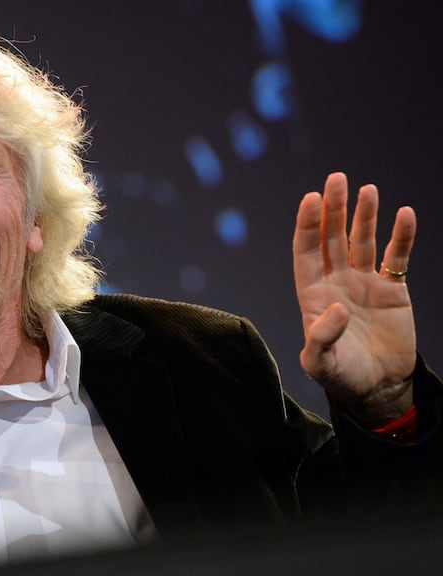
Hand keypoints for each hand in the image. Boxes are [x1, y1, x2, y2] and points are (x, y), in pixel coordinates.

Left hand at [293, 172, 416, 426]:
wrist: (378, 388)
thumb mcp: (321, 363)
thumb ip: (321, 337)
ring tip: (367, 190)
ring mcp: (364, 282)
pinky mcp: (393, 289)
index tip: (310, 198)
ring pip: (362, 240)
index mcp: (312, 293)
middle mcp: (336, 281)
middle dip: (333, 208)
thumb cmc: (342, 377)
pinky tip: (404, 214)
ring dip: (364, 215)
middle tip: (336, 178)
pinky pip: (396, 256)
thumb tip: (336, 307)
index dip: (307, 224)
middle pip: (332, 237)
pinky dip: (401, 236)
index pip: (306, 250)